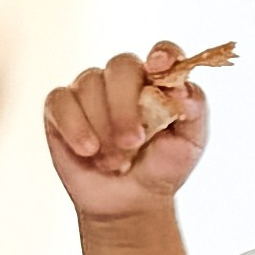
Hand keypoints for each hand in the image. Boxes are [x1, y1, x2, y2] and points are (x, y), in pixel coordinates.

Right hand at [43, 43, 206, 226]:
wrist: (130, 203)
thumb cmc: (162, 168)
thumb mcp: (190, 143)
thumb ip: (194, 110)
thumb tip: (182, 88)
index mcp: (158, 80)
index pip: (164, 51)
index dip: (163, 54)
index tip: (159, 67)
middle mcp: (122, 78)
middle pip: (121, 66)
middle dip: (126, 106)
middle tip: (133, 142)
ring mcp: (89, 89)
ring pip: (90, 86)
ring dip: (103, 128)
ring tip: (114, 161)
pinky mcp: (60, 107)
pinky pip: (61, 101)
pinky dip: (75, 127)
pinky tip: (87, 150)